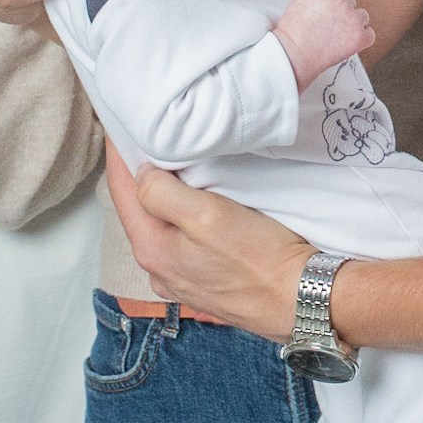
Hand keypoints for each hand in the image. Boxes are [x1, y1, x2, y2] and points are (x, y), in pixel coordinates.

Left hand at [115, 153, 312, 341]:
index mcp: (152, 249)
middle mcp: (159, 269)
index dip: (120, 154)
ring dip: (163, 197)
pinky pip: (182, 242)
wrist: (302, 300)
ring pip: (162, 226)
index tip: (122, 123)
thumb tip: (141, 174)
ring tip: (172, 165)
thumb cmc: (260, 259)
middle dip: (139, 174)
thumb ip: (163, 193)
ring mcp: (181, 279)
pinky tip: (198, 207)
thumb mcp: (207, 215)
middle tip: (146, 136)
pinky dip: (183, 218)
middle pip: (139, 210)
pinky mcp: (205, 283)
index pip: (121, 191)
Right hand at [273, 0, 375, 90]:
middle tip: (328, 25)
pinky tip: (347, 42)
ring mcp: (353, 19)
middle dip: (341, 11)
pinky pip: (369, 34)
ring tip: (335, 35)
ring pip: (362, 16)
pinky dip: (362, 38)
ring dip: (353, 24)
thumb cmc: (293, 32)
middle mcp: (342, 1)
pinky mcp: (359, 36)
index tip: (330, 6)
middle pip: (350, 1)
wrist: (294, 54)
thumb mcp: (302, 0)